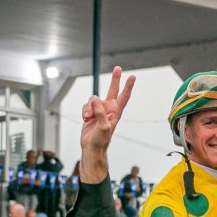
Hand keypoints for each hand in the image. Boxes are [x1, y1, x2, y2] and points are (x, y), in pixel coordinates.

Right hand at [79, 67, 134, 181]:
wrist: (91, 147)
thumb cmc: (101, 140)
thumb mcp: (104, 126)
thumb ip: (100, 112)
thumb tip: (95, 100)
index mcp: (116, 112)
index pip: (123, 96)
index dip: (128, 86)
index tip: (132, 77)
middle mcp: (109, 109)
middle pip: (112, 90)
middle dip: (115, 79)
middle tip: (118, 68)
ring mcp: (99, 111)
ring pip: (93, 100)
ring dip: (88, 108)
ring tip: (89, 118)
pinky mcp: (91, 113)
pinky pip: (86, 106)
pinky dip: (84, 111)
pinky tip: (85, 119)